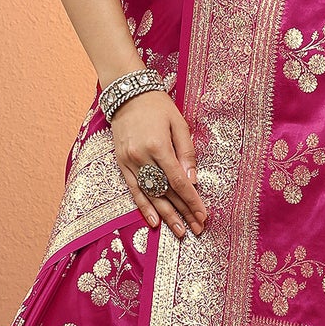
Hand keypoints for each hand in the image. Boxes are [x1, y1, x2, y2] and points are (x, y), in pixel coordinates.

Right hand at [110, 88, 208, 238]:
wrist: (127, 94)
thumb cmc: (158, 107)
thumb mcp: (179, 124)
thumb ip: (187, 152)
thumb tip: (192, 179)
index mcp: (159, 147)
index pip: (178, 182)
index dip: (191, 201)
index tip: (203, 215)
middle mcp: (142, 158)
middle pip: (166, 192)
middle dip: (183, 213)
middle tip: (196, 229)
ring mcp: (129, 162)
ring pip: (150, 195)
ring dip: (166, 216)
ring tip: (180, 231)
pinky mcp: (121, 164)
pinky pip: (133, 190)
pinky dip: (143, 207)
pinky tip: (154, 222)